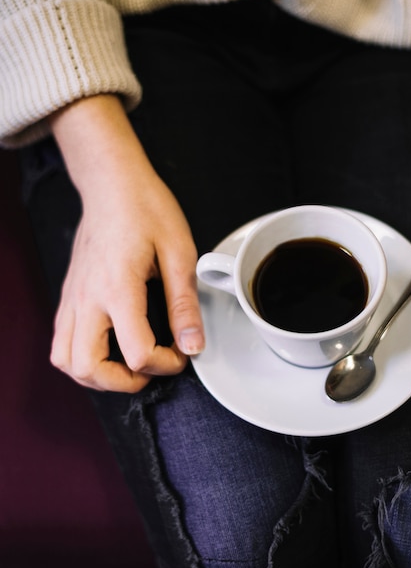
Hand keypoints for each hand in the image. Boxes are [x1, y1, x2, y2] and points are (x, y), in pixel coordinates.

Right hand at [48, 95, 203, 391]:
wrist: (111, 184)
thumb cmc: (146, 209)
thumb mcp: (179, 253)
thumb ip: (185, 304)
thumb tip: (193, 344)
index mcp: (119, 288)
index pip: (137, 351)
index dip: (166, 364)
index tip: (182, 354)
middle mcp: (87, 298)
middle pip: (87, 369)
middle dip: (124, 383)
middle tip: (151, 371)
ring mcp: (72, 298)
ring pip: (65, 361)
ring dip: (96, 376)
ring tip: (129, 366)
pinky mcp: (68, 296)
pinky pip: (61, 342)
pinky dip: (81, 358)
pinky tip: (109, 348)